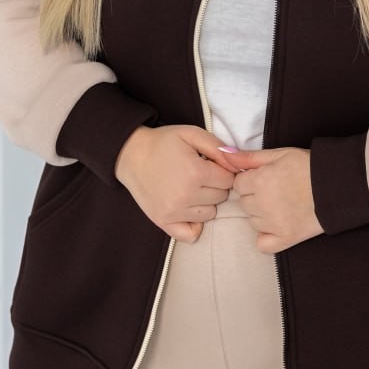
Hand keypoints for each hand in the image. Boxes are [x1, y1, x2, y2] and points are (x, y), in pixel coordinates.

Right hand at [115, 125, 234, 243]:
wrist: (130, 155)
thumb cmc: (163, 142)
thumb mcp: (191, 134)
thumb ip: (217, 147)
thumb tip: (238, 161)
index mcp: (195, 173)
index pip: (229, 180)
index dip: (223, 170)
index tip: (210, 164)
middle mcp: (186, 196)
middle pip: (221, 197)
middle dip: (215, 185)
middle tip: (199, 174)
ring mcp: (174, 212)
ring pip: (210, 214)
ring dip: (206, 202)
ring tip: (191, 188)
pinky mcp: (164, 222)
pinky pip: (191, 234)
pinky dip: (194, 224)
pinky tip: (188, 209)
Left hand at [214, 146, 323, 253]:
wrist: (338, 185)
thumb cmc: (309, 166)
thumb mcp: (279, 154)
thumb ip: (249, 157)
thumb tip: (223, 155)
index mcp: (258, 181)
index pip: (238, 183)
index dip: (251, 179)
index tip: (265, 177)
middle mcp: (262, 204)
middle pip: (244, 202)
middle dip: (254, 196)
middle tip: (276, 189)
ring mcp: (273, 224)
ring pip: (252, 221)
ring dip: (260, 214)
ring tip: (281, 204)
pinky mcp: (286, 238)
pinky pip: (263, 244)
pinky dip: (266, 238)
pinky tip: (276, 226)